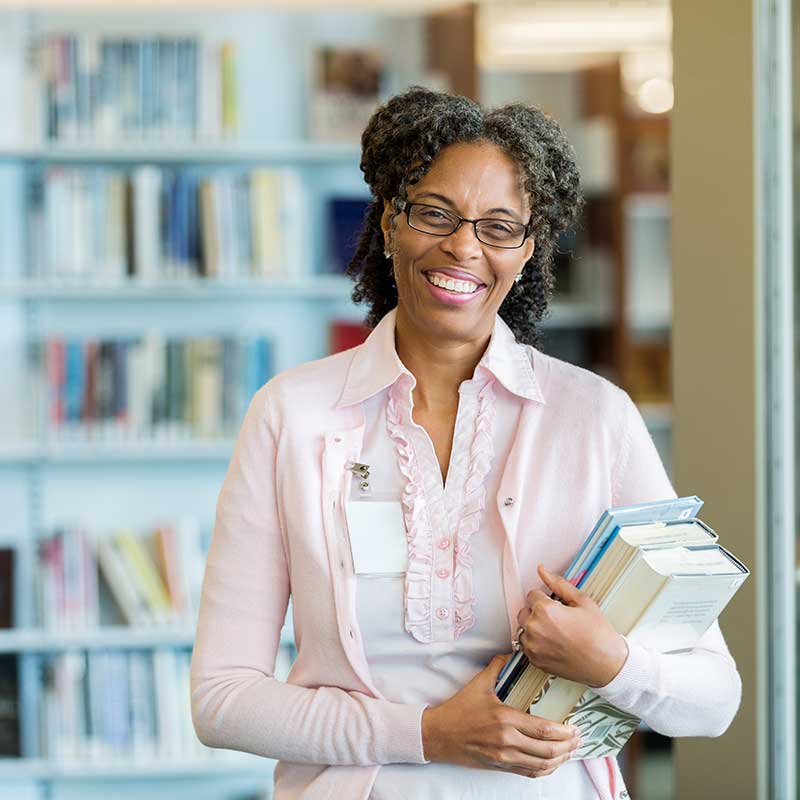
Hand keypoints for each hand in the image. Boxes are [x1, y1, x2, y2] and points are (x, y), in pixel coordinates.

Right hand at [421, 652, 580, 778]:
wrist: (439, 735)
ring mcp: (504, 758)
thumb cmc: (459, 709)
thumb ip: (499, 666)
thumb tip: (515, 652)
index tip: (575, 726)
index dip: (564, 732)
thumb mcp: (479, 683)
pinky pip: (530, 773)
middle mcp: (507, 742)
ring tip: (571, 750)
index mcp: (504, 719)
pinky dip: (546, 769)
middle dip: (568, 746)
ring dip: (561, 759)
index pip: (542, 730)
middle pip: (547, 750)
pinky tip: (553, 762)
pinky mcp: (500, 767)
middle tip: (578, 738)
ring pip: (542, 765)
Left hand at [516, 564, 628, 687]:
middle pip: (525, 611)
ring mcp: (533, 646)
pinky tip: (554, 644)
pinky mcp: (535, 661)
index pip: (532, 594)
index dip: (546, 598)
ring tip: (556, 632)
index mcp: (544, 610)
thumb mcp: (582, 601)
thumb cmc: (598, 635)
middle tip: (558, 619)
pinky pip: (527, 646)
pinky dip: (536, 643)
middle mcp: (534, 628)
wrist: (607, 664)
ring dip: (535, 627)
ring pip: (524, 628)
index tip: (557, 606)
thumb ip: (558, 584)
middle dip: (538, 612)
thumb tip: (542, 571)